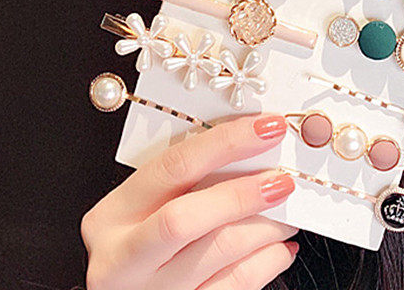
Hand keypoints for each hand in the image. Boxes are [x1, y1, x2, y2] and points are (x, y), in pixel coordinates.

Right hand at [81, 113, 297, 289]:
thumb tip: (253, 144)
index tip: (266, 129)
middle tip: (282, 181)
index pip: (173, 166)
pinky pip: (234, 286)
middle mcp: (125, 257)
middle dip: (242, 195)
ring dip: (265, 229)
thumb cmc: (138, 239)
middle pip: (185, 219)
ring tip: (288, 215)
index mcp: (115, 215)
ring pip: (218, 253)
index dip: (226, 143)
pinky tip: (280, 247)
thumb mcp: (145, 205)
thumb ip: (189, 178)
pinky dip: (267, 263)